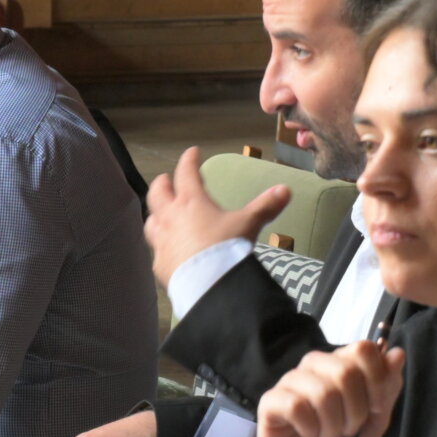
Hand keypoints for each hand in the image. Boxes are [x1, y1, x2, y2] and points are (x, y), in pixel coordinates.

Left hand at [145, 146, 291, 286]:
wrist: (208, 283)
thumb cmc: (226, 247)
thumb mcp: (248, 224)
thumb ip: (265, 206)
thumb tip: (285, 189)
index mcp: (191, 201)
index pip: (186, 173)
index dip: (189, 160)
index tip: (192, 152)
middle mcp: (170, 217)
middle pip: (157, 193)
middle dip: (162, 184)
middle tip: (166, 179)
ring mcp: (162, 240)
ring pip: (151, 221)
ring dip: (156, 214)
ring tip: (160, 213)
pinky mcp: (160, 263)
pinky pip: (156, 250)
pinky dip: (161, 246)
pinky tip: (166, 249)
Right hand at [255, 340, 406, 436]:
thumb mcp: (375, 422)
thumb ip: (387, 388)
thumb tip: (398, 353)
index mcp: (341, 364)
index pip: (363, 349)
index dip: (377, 380)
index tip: (376, 407)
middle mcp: (314, 365)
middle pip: (345, 371)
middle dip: (356, 410)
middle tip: (349, 429)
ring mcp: (290, 381)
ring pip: (323, 392)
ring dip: (333, 425)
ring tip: (327, 436)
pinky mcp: (271, 401)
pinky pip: (297, 407)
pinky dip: (310, 429)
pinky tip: (307, 434)